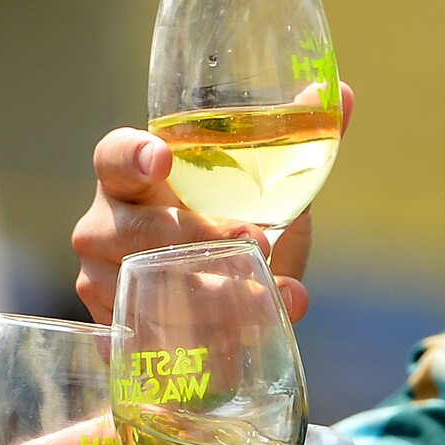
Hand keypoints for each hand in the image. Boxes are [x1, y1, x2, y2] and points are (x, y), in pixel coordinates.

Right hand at [72, 85, 353, 323]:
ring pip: (140, 290)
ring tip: (254, 305)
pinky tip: (227, 348)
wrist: (209, 298)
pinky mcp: (110, 329)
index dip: (133, 156)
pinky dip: (190, 343)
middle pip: (137, 231)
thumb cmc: (227, 230)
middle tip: (256, 246)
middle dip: (197, 239)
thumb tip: (345, 97)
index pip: (115, 157)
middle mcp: (104, 225)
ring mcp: (99, 279)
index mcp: (130, 178)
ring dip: (201, 299)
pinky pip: (143, 338)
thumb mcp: (264, 191)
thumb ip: (297, 143)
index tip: (163, 159)